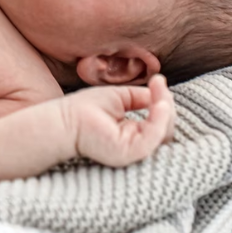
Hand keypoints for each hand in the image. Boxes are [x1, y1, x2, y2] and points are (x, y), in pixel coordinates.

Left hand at [61, 76, 175, 166]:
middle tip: (158, 83)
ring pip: (164, 133)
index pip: (159, 122)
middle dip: (167, 103)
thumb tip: (160, 90)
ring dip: (166, 108)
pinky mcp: (129, 152)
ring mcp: (134, 151)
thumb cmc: (85, 109)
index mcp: (134, 136)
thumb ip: (141, 97)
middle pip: (166, 128)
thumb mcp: (120, 97)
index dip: (163, 101)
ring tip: (159, 89)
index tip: (158, 80)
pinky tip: (159, 103)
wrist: (64, 120)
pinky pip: (154, 137)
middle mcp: (136, 146)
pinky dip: (161, 118)